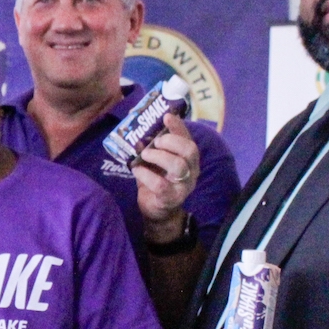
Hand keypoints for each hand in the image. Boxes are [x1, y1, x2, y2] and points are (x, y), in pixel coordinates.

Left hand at [132, 113, 200, 239]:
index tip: (166, 116)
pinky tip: (136, 169)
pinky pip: (160, 184)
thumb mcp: (154, 162)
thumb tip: (138, 133)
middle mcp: (191, 171)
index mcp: (189, 159)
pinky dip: (145, 174)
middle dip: (170, 141)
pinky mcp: (171, 199)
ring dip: (159, 156)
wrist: (157, 212)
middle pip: (189, 150)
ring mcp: (183, 186)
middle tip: (155, 141)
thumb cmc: (156, 182)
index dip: (178, 126)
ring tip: (145, 154)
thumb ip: (150, 148)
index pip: (188, 138)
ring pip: (178, 166)